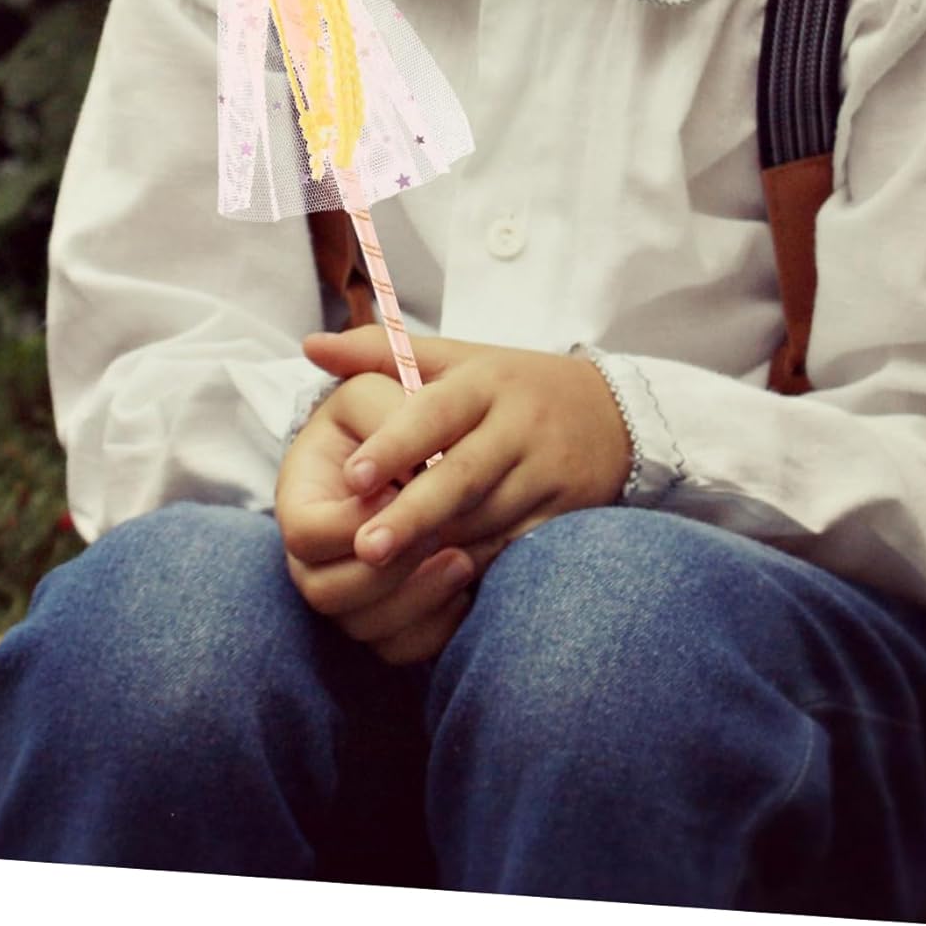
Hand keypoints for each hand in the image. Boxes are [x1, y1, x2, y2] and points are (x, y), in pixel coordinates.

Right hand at [275, 373, 497, 663]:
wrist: (421, 441)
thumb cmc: (388, 412)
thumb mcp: (376, 393)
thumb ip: (381, 414)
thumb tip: (373, 468)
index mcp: (302, 500)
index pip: (307, 533)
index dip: (353, 522)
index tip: (403, 493)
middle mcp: (314, 557)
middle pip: (325, 593)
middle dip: (386, 570)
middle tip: (440, 531)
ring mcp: (349, 591)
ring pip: (365, 629)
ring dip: (416, 599)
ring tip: (464, 560)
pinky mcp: (387, 615)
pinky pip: (401, 648)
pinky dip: (435, 627)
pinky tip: (469, 590)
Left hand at [302, 328, 632, 570]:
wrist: (615, 413)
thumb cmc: (510, 385)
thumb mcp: (455, 358)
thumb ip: (381, 352)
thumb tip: (310, 345)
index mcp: (484, 383)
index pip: (435, 413)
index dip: (394, 445)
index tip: (351, 477)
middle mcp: (518, 425)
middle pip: (461, 477)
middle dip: (411, 515)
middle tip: (362, 549)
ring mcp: (546, 471)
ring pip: (486, 518)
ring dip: (439, 547)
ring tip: (389, 575)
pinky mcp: (565, 512)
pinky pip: (515, 546)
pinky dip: (477, 564)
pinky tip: (440, 580)